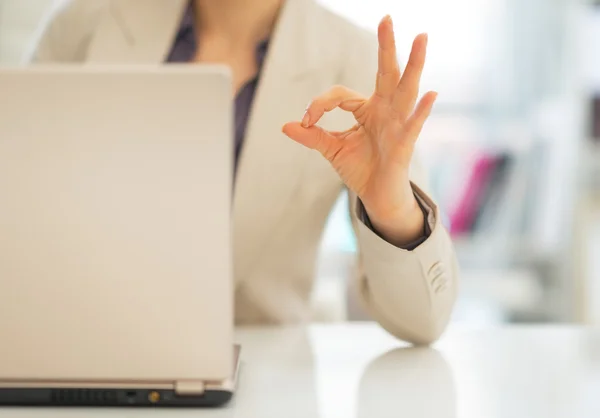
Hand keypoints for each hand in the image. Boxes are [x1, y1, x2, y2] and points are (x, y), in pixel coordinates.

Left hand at [282, 15, 435, 245]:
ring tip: (421, 39)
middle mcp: (385, 111)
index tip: (305, 121)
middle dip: (386, 46)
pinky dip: (422, 111)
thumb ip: (312, 135)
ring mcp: (397, 125)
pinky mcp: (404, 144)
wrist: (376, 196)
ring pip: (406, 90)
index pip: (340, 94)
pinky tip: (431, 93)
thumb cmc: (360, 169)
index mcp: (367, 109)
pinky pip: (413, 125)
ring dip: (413, 65)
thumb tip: (285, 125)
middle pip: (386, 73)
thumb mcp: (331, 149)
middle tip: (386, 18)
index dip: (319, 105)